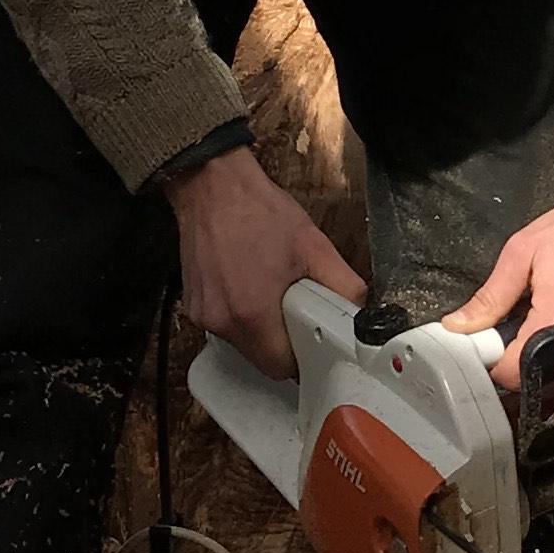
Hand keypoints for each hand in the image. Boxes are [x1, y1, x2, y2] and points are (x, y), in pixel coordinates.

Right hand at [165, 144, 363, 377]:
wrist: (212, 185)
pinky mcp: (192, 305)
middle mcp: (222, 320)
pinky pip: (223, 325)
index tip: (311, 343)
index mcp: (253, 312)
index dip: (302, 358)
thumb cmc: (257, 211)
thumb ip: (344, 285)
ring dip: (260, 328)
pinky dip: (239, 314)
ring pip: (241, 343)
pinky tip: (247, 283)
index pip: (281, 368)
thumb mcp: (314, 246)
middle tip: (294, 309)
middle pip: (260, 358)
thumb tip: (361, 312)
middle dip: (282, 342)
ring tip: (270, 289)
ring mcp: (202, 314)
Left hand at [445, 189, 553, 389]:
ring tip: (532, 312)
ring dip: (534, 348)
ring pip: (553, 365)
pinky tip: (551, 312)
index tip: (483, 344)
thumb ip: (491, 295)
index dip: (492, 363)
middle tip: (505, 324)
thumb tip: (459, 324)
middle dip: (512, 355)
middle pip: (535, 373)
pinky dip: (553, 340)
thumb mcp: (522, 251)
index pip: (515, 371)